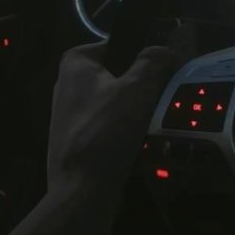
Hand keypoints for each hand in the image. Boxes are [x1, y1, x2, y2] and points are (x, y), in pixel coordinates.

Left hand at [46, 42, 177, 197]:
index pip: (119, 46)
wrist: (81, 189)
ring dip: (137, 114)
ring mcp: (70, 115)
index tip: (166, 72)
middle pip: (119, 76)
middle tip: (164, 99)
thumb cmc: (106, 130)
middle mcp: (68, 84)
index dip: (144, 56)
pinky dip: (126, 133)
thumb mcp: (137, 88)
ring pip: (117, 105)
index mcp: (75, 63)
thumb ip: (153, 62)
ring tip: (155, 123)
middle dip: (142, 89)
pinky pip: (110, 128)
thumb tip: (165, 51)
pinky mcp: (77, 141)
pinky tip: (141, 144)